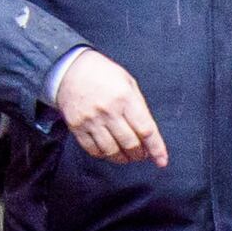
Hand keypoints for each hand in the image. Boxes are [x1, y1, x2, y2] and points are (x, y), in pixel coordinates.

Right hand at [50, 47, 167, 166]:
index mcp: (125, 98)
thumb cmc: (104, 75)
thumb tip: (149, 136)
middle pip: (130, 144)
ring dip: (123, 158)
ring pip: (112, 151)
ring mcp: (91, 120)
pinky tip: (110, 151)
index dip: (156, 149)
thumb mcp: (128, 84)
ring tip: (127, 155)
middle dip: (139, 154)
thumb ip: (139, 108)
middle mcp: (108, 110)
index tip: (162, 161)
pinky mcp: (76, 127)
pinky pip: (93, 150)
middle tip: (142, 154)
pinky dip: (105, 155)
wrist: (70, 69)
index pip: (146, 130)